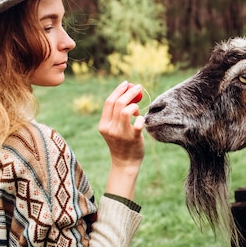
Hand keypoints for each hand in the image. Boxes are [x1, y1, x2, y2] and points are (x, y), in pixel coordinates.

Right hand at [98, 81, 145, 198]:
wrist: (125, 163)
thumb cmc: (122, 142)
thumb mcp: (114, 128)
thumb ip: (117, 114)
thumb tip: (128, 93)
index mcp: (103, 124)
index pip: (109, 102)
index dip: (118, 90)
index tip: (127, 84)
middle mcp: (110, 128)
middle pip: (118, 103)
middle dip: (130, 92)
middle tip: (139, 87)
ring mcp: (121, 134)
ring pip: (126, 111)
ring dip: (134, 106)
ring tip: (138, 110)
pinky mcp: (133, 138)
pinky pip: (138, 123)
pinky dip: (142, 118)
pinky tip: (142, 120)